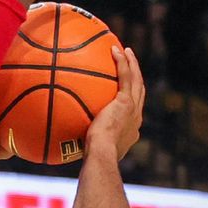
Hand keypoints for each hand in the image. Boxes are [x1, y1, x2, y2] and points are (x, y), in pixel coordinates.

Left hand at [85, 46, 144, 160]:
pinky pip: (126, 76)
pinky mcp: (126, 102)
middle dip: (136, 76)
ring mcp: (133, 109)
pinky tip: (116, 49)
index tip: (124, 90)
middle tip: (130, 64)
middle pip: (139, 91)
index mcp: (130, 129)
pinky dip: (123, 62)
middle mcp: (136, 118)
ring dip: (132, 64)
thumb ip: (85, 142)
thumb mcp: (90, 149)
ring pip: (136, 80)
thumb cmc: (91, 157)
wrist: (101, 154)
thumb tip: (68, 144)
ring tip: (125, 51)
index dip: (131, 97)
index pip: (133, 109)